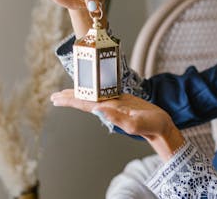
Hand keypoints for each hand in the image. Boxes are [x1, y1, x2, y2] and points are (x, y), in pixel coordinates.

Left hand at [51, 89, 184, 160]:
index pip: (85, 104)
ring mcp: (116, 104)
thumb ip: (117, 118)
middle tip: (54, 96)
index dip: (70, 100)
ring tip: (68, 91)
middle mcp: (110, 107)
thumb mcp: (135, 123)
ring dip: (81, 93)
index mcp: (110, 111)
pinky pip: (105, 94)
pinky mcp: (124, 101)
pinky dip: (96, 90)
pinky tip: (93, 89)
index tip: (56, 98)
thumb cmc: (151, 126)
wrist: (162, 127)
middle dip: (70, 97)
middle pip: (86, 100)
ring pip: (94, 96)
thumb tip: (97, 110)